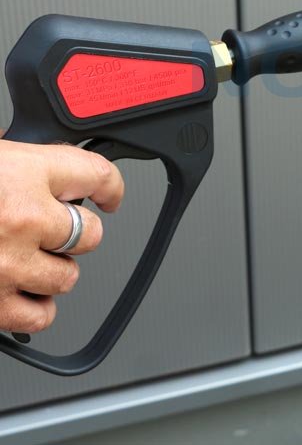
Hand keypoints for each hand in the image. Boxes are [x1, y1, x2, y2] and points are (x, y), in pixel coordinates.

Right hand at [0, 138, 123, 333]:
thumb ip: (16, 167)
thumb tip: (48, 179)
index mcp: (22, 171)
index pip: (98, 174)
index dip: (109, 186)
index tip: (108, 194)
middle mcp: (23, 216)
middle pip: (90, 233)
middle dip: (74, 232)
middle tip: (49, 230)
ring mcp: (8, 263)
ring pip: (68, 276)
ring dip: (52, 270)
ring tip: (28, 260)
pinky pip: (39, 315)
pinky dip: (35, 307)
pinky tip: (21, 292)